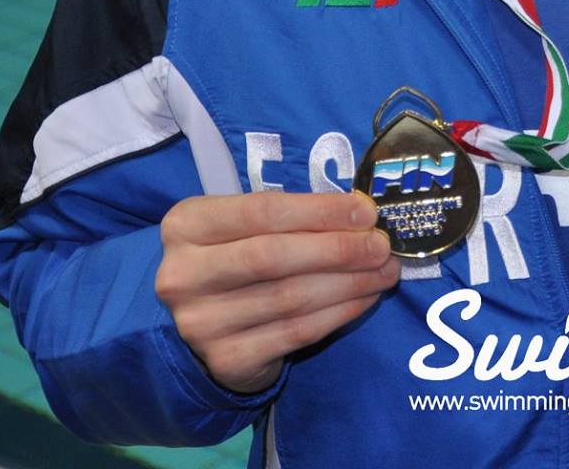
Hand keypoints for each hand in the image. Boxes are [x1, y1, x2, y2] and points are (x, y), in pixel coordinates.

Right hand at [155, 191, 399, 393]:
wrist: (200, 325)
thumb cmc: (232, 257)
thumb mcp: (241, 227)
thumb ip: (289, 217)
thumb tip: (360, 215)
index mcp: (186, 225)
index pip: (261, 211)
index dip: (319, 211)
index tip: (366, 212)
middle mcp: (184, 274)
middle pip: (274, 256)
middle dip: (339, 249)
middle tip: (381, 245)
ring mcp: (201, 322)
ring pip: (291, 298)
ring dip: (349, 283)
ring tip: (384, 271)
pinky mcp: (227, 359)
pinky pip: (297, 332)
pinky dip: (339, 313)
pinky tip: (364, 298)